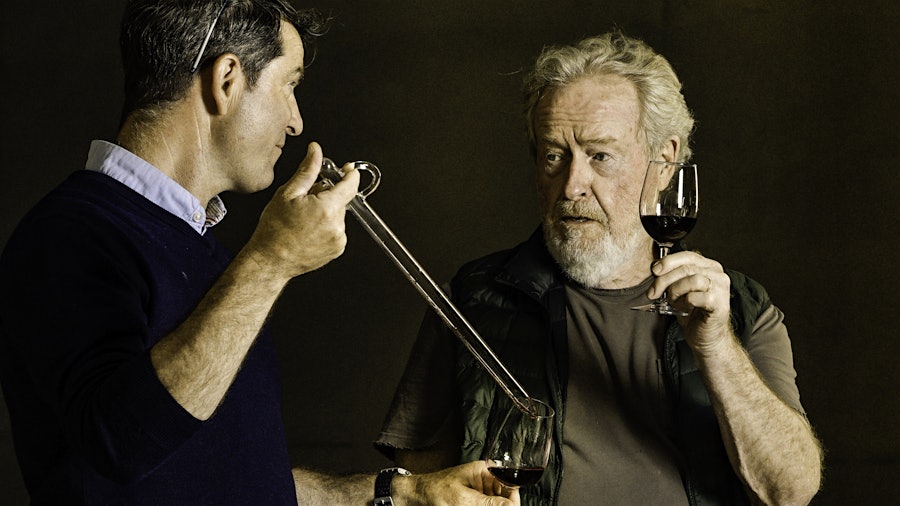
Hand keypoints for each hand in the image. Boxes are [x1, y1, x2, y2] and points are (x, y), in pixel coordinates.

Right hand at [245, 142, 359, 278]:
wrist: (270, 261)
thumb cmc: (274, 230)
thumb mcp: (288, 193)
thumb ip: (307, 170)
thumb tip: (315, 151)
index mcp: (327, 208)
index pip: (350, 185)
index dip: (350, 175)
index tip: (348, 170)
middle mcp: (337, 225)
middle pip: (341, 200)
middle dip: (327, 196)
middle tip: (306, 202)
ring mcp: (338, 239)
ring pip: (338, 215)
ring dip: (326, 212)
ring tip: (304, 220)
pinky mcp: (337, 249)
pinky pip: (336, 230)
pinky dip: (326, 227)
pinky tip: (309, 230)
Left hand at [393, 461, 519, 505]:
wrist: (414, 497)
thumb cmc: (434, 492)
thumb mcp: (464, 500)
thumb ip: (489, 504)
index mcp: (484, 472)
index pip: (510, 485)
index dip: (512, 501)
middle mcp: (484, 481)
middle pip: (504, 498)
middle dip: (500, 505)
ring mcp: (478, 493)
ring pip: (494, 503)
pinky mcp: (472, 502)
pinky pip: (483, 505)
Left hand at [647, 250, 732, 351]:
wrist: (706, 338)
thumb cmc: (693, 313)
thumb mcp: (680, 290)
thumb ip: (672, 277)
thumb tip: (655, 268)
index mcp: (709, 267)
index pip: (687, 256)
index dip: (668, 262)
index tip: (654, 271)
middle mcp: (718, 275)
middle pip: (686, 268)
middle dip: (664, 280)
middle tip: (654, 292)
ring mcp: (721, 289)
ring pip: (692, 280)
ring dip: (676, 291)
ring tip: (673, 301)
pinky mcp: (719, 304)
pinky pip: (696, 297)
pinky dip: (685, 302)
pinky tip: (684, 308)